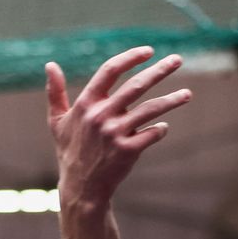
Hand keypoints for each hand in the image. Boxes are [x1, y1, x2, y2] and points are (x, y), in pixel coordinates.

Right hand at [46, 47, 190, 208]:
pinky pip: (152, 133)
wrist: (80, 188)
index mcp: (85, 104)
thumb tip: (49, 65)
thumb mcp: (56, 122)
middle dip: (160, 70)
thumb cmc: (70, 151)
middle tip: (177, 60)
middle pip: (136, 85)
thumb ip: (55, 93)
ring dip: (172, 100)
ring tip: (187, 94)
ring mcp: (114, 133)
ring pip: (151, 109)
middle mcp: (100, 116)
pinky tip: (162, 127)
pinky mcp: (127, 150)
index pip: (110, 71)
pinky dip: (160, 129)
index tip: (148, 51)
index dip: (130, 57)